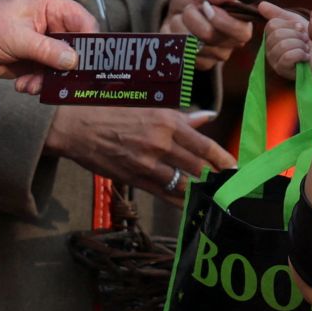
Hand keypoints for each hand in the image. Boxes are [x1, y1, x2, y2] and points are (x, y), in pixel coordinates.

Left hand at [0, 0, 95, 92]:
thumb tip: (74, 61)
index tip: (89, 65)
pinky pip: (50, 76)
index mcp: (53, 6)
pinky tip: (24, 85)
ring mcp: (47, 43)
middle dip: (68, 68)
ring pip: (65, 67)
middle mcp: (54, 23)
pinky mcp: (38, 60)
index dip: (91, 44)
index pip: (85, 23)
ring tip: (31, 85)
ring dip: (50, 80)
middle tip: (60, 83)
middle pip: (78, 48)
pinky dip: (40, 84)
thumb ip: (47, 50)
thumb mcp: (16, 38)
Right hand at [44, 105, 236, 197]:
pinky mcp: (134, 178)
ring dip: (202, 192)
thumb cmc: (110, 109)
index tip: (236, 169)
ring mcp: (147, 162)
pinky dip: (180, 200)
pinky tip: (191, 204)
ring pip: (184, 183)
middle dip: (217, 180)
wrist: (74, 126)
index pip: (204, 145)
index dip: (224, 160)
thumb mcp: (147, 105)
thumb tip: (208, 117)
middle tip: (231, 188)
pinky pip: (165, 193)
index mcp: (167, 120)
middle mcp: (161, 142)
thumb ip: (180, 116)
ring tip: (216, 197)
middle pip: (199, 167)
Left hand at [160, 0, 253, 68]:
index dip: (221, 20)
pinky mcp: (199, 64)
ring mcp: (216, 56)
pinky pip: (182, 53)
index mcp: (241, 24)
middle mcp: (232, 44)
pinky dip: (174, 38)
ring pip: (192, 44)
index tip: (206, 6)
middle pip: (210, 36)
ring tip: (182, 18)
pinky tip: (178, 31)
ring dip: (180, 26)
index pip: (241, 32)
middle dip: (193, 17)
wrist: (178, 8)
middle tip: (190, 8)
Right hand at [258, 2, 311, 83]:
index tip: (301, 28)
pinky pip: (287, 57)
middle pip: (277, 35)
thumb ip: (277, 13)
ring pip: (282, 45)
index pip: (272, 25)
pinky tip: (306, 57)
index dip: (290, 24)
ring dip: (300, 45)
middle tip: (305, 40)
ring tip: (306, 49)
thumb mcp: (294, 22)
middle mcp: (268, 49)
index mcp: (270, 36)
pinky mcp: (282, 71)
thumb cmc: (309, 39)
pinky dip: (300, 54)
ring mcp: (274, 61)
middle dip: (296, 35)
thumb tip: (260, 4)